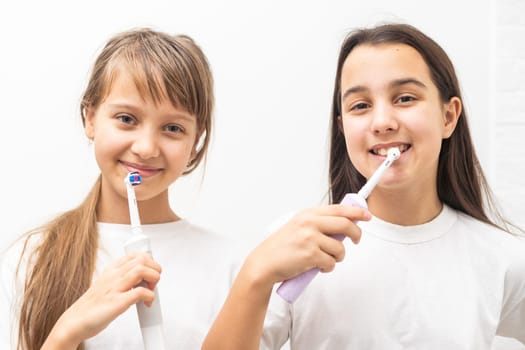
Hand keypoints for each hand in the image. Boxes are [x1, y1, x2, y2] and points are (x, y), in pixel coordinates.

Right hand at [42, 252, 161, 349]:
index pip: (135, 254)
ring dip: (153, 279)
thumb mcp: (106, 284)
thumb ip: (122, 279)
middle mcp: (113, 276)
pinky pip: (140, 292)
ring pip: (141, 270)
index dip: (149, 260)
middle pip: (142, 259)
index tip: (151, 271)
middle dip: (154, 269)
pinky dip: (149, 296)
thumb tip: (142, 278)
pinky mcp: (116, 303)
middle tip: (153, 282)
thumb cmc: (91, 306)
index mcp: (111, 270)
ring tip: (151, 290)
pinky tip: (147, 302)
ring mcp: (114, 288)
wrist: (74, 322)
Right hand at [244, 204, 370, 287]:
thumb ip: (317, 223)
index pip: (338, 209)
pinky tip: (317, 268)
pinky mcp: (310, 255)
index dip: (356, 212)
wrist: (265, 263)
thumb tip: (344, 225)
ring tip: (325, 260)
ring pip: (340, 248)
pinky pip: (331, 263)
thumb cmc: (282, 247)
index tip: (367, 215)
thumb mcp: (298, 227)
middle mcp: (309, 223)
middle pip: (345, 224)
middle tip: (356, 241)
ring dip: (337, 257)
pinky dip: (328, 268)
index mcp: (307, 214)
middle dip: (356, 234)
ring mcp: (310, 238)